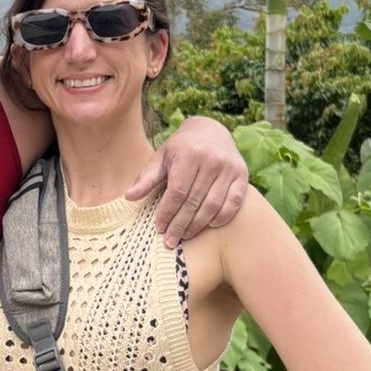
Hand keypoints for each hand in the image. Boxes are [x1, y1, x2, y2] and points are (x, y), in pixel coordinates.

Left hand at [126, 117, 248, 247]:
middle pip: (194, 201)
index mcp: (189, 155)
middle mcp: (211, 160)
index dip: (167, 212)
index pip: (177, 192)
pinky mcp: (242, 174)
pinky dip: (222, 217)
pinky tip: (209, 226)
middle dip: (180, 224)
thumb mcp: (162, 158)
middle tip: (170, 241)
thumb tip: (128, 197)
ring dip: (198, 225)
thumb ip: (146, 178)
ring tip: (185, 236)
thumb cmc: (181, 148)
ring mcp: (228, 168)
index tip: (160, 228)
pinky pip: (233, 202)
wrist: (211, 129)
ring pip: (213, 205)